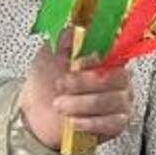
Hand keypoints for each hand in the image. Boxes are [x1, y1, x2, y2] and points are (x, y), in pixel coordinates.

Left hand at [19, 28, 133, 151]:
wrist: (36, 113)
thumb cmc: (47, 82)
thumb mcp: (49, 55)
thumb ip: (63, 40)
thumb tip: (75, 30)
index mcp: (105, 57)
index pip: (115, 51)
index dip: (97, 58)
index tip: (76, 62)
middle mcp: (117, 79)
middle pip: (117, 77)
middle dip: (85, 82)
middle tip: (61, 84)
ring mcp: (119, 102)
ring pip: (113, 101)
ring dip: (82, 104)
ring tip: (60, 105)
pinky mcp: (115, 124)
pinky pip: (112, 123)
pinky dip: (90, 122)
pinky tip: (74, 120)